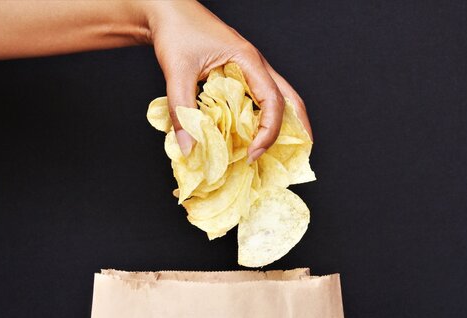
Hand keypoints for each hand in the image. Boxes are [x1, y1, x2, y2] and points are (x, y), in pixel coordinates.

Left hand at [145, 1, 312, 161]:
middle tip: (298, 154)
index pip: (273, 101)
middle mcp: (255, 65)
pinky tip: (252, 135)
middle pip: (289, 99)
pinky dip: (261, 118)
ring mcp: (249, 69)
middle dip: (298, 127)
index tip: (253, 153)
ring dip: (281, 124)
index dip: (268, 131)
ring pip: (278, 98)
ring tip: (279, 150)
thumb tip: (189, 148)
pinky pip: (259, 98)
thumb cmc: (176, 32)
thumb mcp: (176, 72)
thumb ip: (181, 110)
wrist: (168, 10)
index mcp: (247, 61)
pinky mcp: (238, 74)